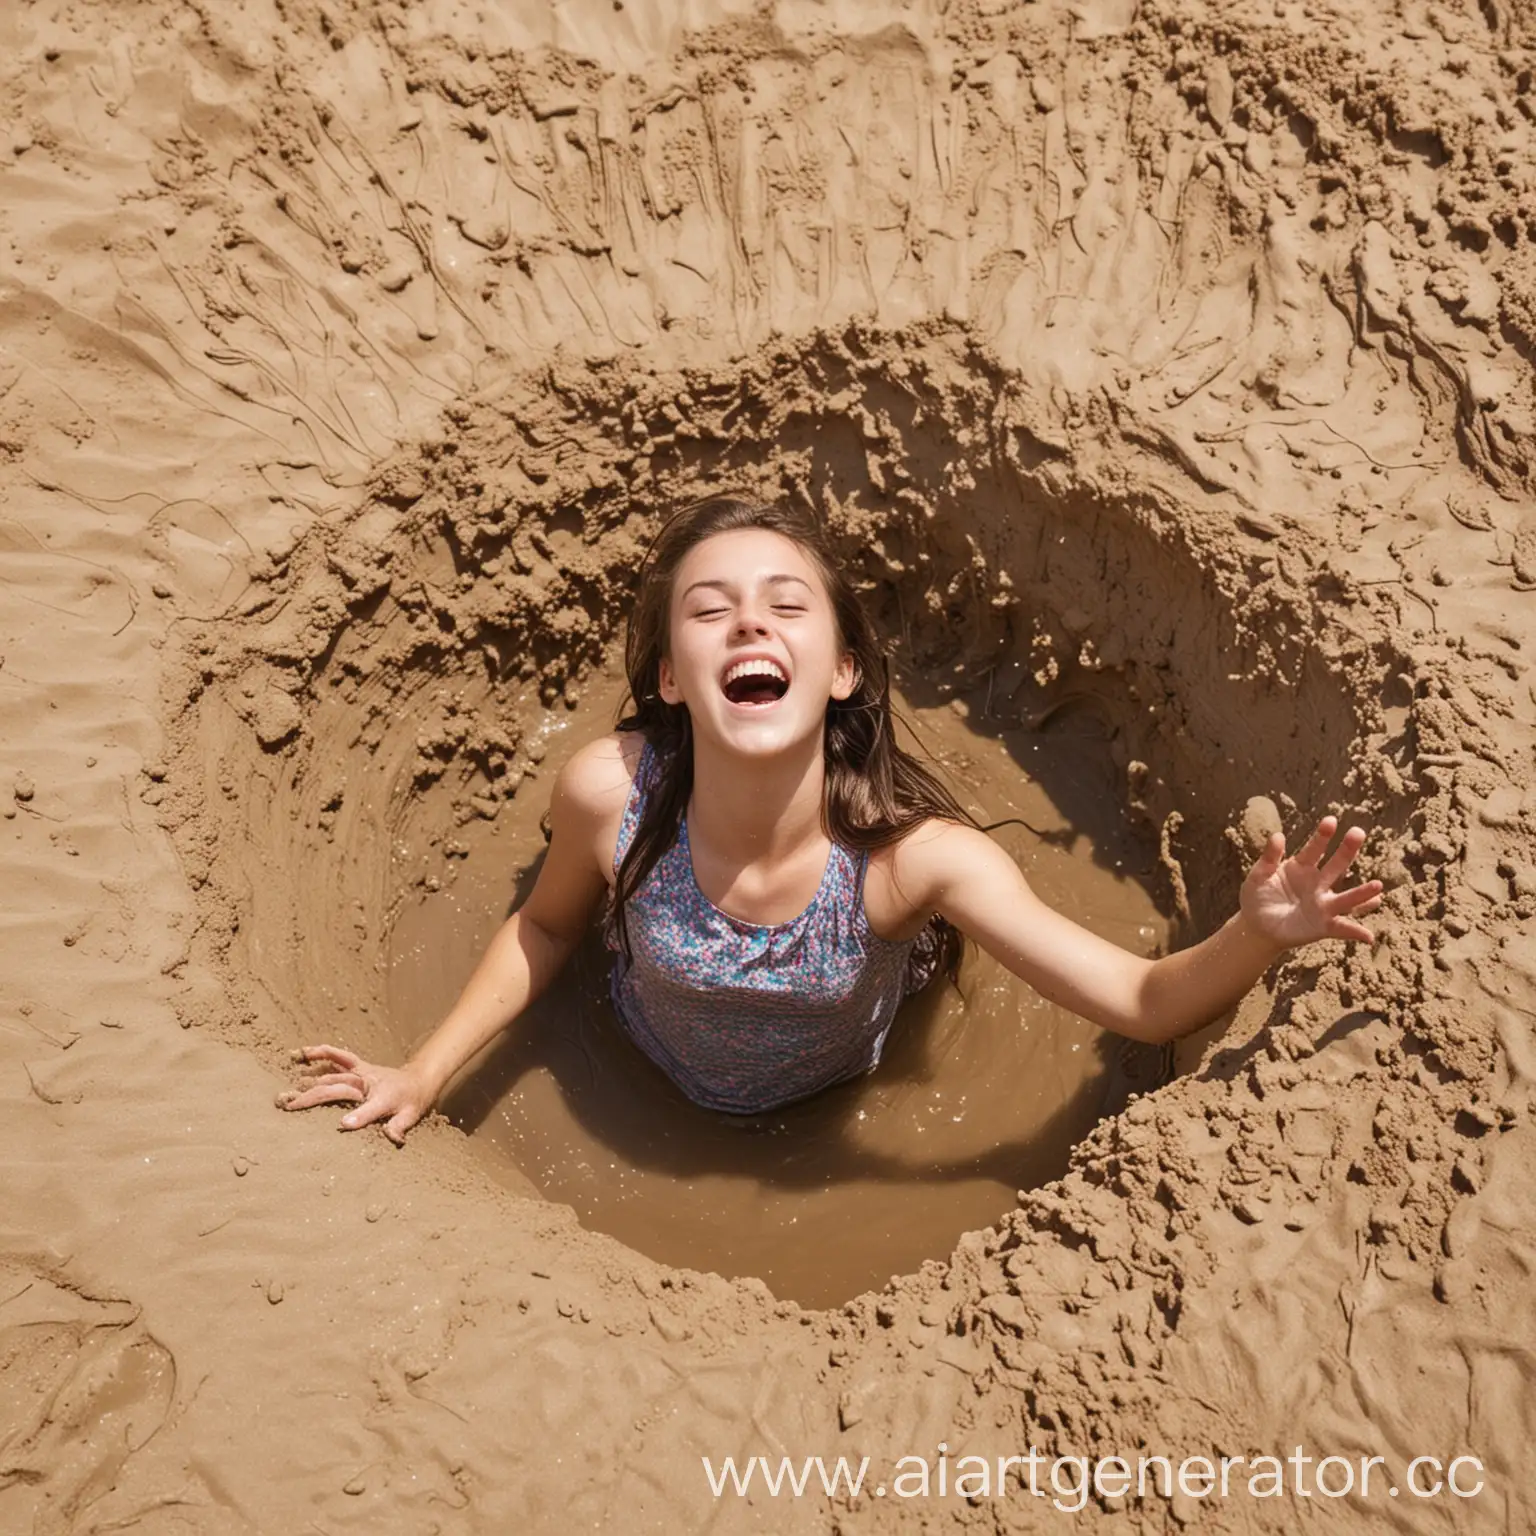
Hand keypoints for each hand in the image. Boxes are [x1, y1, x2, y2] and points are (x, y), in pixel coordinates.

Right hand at [276, 1044, 436, 1145]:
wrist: (418, 1080)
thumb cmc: (412, 1101)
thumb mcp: (410, 1116)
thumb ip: (400, 1127)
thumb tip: (392, 1137)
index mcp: (382, 1098)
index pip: (369, 1109)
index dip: (358, 1117)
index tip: (342, 1126)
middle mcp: (367, 1082)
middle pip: (336, 1089)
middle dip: (312, 1097)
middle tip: (288, 1107)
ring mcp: (360, 1073)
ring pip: (330, 1075)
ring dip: (308, 1082)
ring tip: (284, 1092)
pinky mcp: (357, 1066)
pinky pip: (338, 1057)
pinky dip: (322, 1053)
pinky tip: (304, 1053)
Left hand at [1240, 815, 1384, 947]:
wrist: (1256, 926)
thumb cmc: (1258, 896)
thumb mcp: (1258, 875)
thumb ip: (1269, 857)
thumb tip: (1278, 835)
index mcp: (1302, 867)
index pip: (1314, 849)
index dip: (1322, 835)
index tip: (1330, 820)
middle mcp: (1318, 883)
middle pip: (1336, 866)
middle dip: (1347, 850)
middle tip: (1358, 832)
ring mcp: (1323, 904)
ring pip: (1346, 898)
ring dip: (1362, 893)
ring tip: (1378, 885)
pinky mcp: (1323, 926)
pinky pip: (1342, 929)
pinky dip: (1356, 933)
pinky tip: (1369, 936)